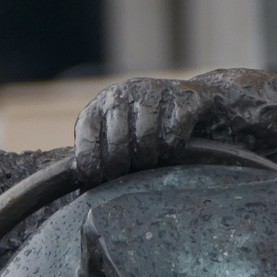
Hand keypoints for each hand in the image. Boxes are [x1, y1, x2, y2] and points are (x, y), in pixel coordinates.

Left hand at [73, 77, 196, 187]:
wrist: (194, 98)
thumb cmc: (146, 125)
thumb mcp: (117, 133)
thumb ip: (99, 152)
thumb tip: (82, 185)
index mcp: (103, 103)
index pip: (87, 130)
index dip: (88, 158)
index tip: (93, 178)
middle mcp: (125, 92)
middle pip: (117, 139)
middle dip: (117, 165)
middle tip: (122, 176)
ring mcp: (155, 92)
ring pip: (146, 139)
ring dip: (147, 158)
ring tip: (149, 162)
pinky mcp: (185, 96)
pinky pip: (174, 134)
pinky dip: (172, 148)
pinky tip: (172, 149)